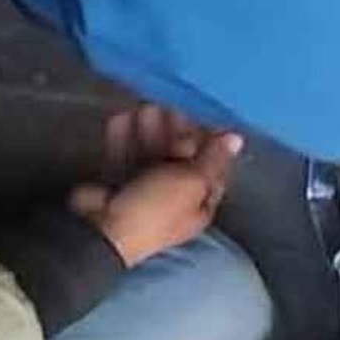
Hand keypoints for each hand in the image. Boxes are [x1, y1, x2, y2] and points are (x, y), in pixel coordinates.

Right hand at [69, 106, 243, 265]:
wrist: (100, 231)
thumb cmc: (155, 207)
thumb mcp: (193, 182)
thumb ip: (213, 158)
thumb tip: (238, 138)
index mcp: (200, 204)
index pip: (211, 168)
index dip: (208, 143)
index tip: (198, 118)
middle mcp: (175, 200)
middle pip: (180, 159)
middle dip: (174, 132)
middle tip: (164, 109)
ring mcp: (144, 194)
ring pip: (151, 155)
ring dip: (148, 131)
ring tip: (141, 108)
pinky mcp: (116, 186)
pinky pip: (124, 158)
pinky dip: (124, 139)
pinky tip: (119, 119)